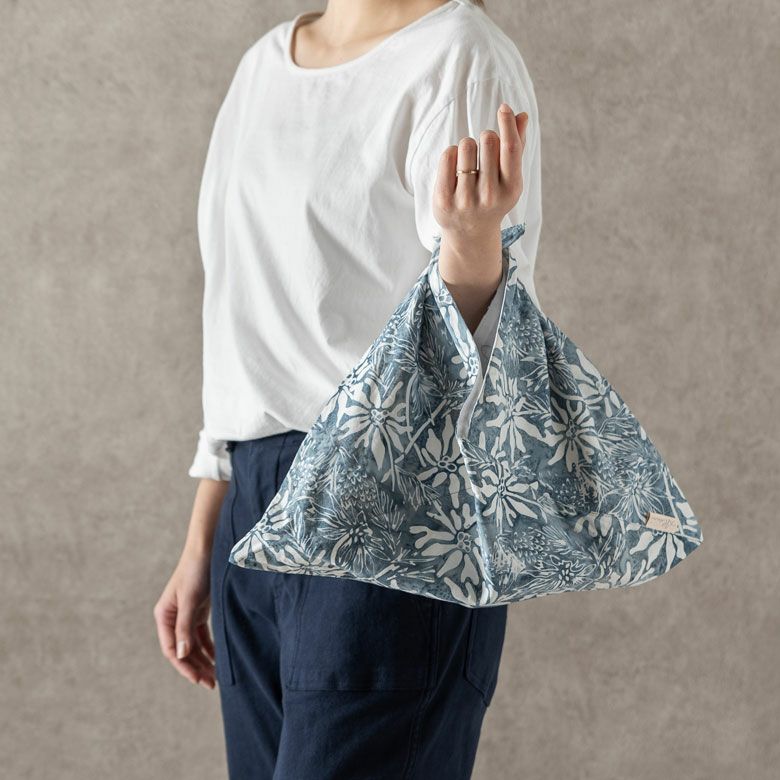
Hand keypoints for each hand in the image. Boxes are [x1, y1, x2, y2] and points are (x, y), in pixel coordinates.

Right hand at [153, 551, 215, 688]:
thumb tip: (182, 655)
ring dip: (203, 660)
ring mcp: (185, 614)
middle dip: (196, 667)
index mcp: (164, 616)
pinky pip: (202, 636)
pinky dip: (209, 648)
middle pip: (183, 650)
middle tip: (212, 683)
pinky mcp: (198, 610)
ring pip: (193, 645)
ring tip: (217, 676)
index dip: (184, 667)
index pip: (172, 649)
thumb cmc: (196, 571)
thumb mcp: (190, 599)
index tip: (199, 679)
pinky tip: (218, 659)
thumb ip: (185, 627)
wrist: (208, 549)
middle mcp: (172, 618)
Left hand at [432, 102, 527, 245]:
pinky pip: (447, 155)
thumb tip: (522, 115)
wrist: (469, 233)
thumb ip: (517, 147)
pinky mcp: (444, 199)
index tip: (503, 107)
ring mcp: (465, 200)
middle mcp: (489, 196)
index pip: (510, 149)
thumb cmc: (493, 197)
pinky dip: (451, 152)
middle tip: (483, 149)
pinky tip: (454, 165)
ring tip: (468, 161)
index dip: (507, 124)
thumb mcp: (509, 178)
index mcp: (511, 189)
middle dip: (485, 136)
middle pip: (488, 141)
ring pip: (466, 145)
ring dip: (467, 145)